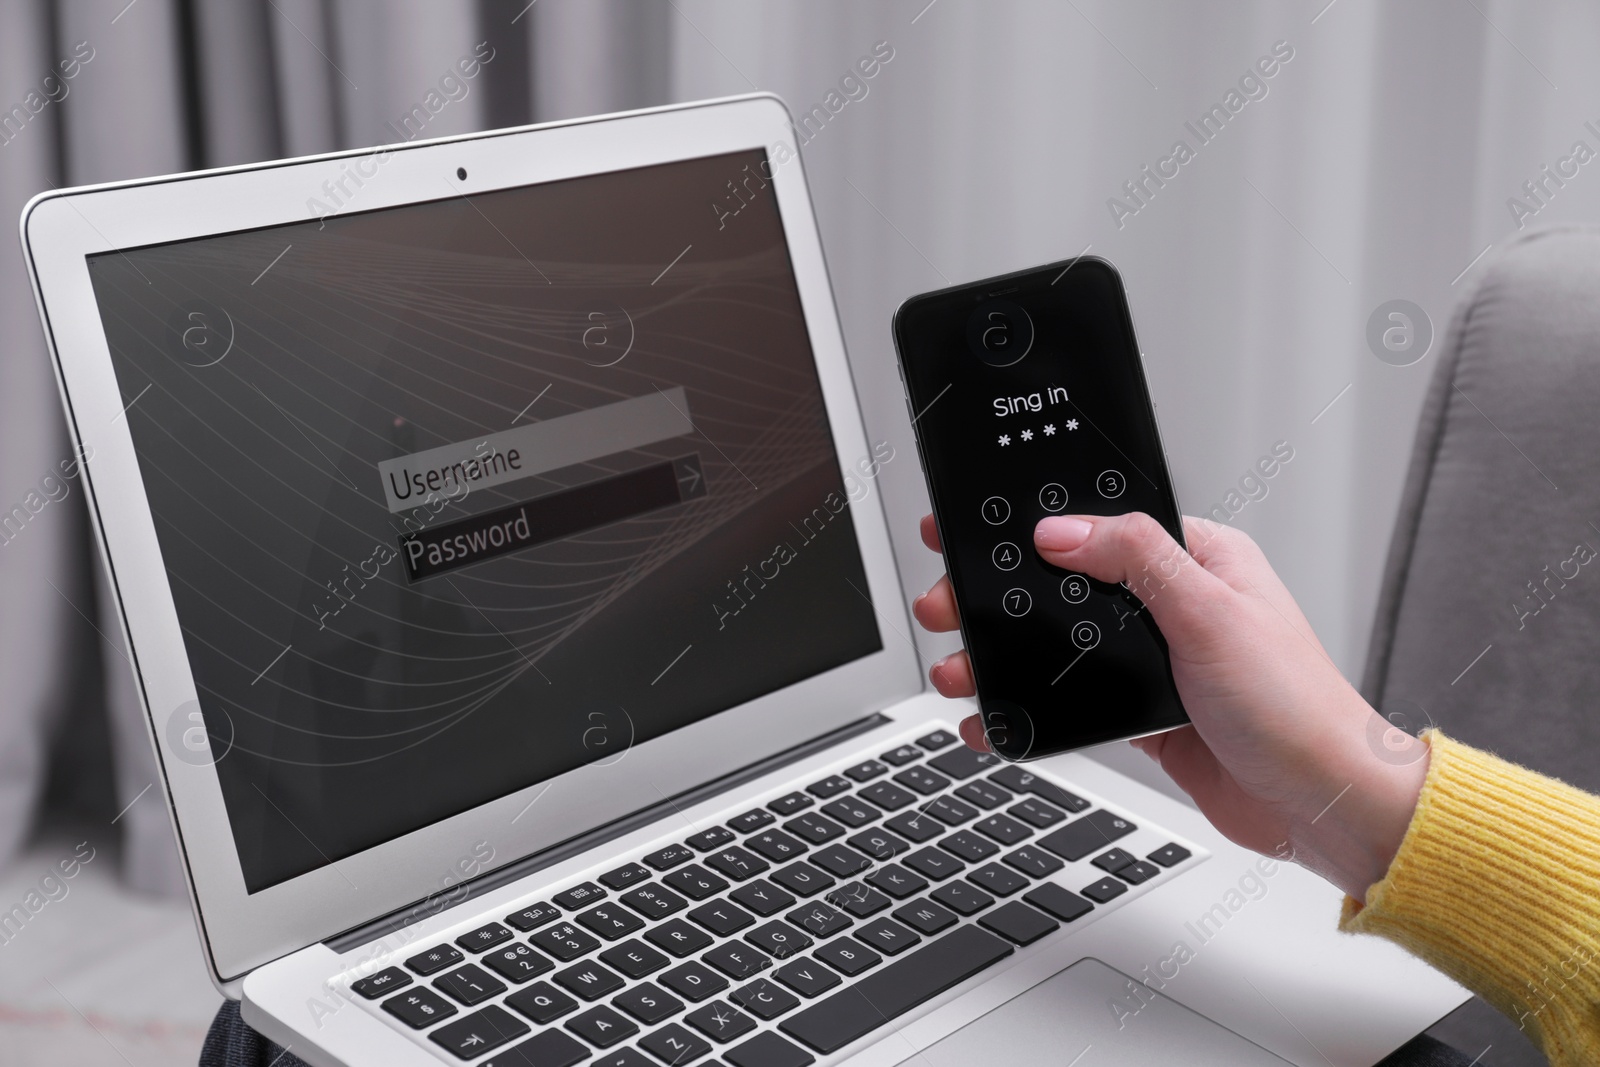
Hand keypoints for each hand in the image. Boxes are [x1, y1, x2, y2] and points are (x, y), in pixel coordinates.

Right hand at [911, 511, 1428, 899]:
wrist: (1322, 804)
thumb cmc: (1296, 706)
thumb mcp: (1210, 612)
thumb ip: (1136, 560)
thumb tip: (1065, 529)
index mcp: (1197, 558)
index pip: (1102, 524)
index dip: (1036, 524)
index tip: (974, 528)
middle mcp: (1174, 604)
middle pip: (1066, 585)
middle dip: (998, 595)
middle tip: (947, 604)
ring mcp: (1157, 660)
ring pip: (1060, 645)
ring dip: (1004, 655)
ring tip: (959, 666)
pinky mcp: (1145, 713)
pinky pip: (1072, 699)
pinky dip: (1029, 708)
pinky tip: (994, 716)